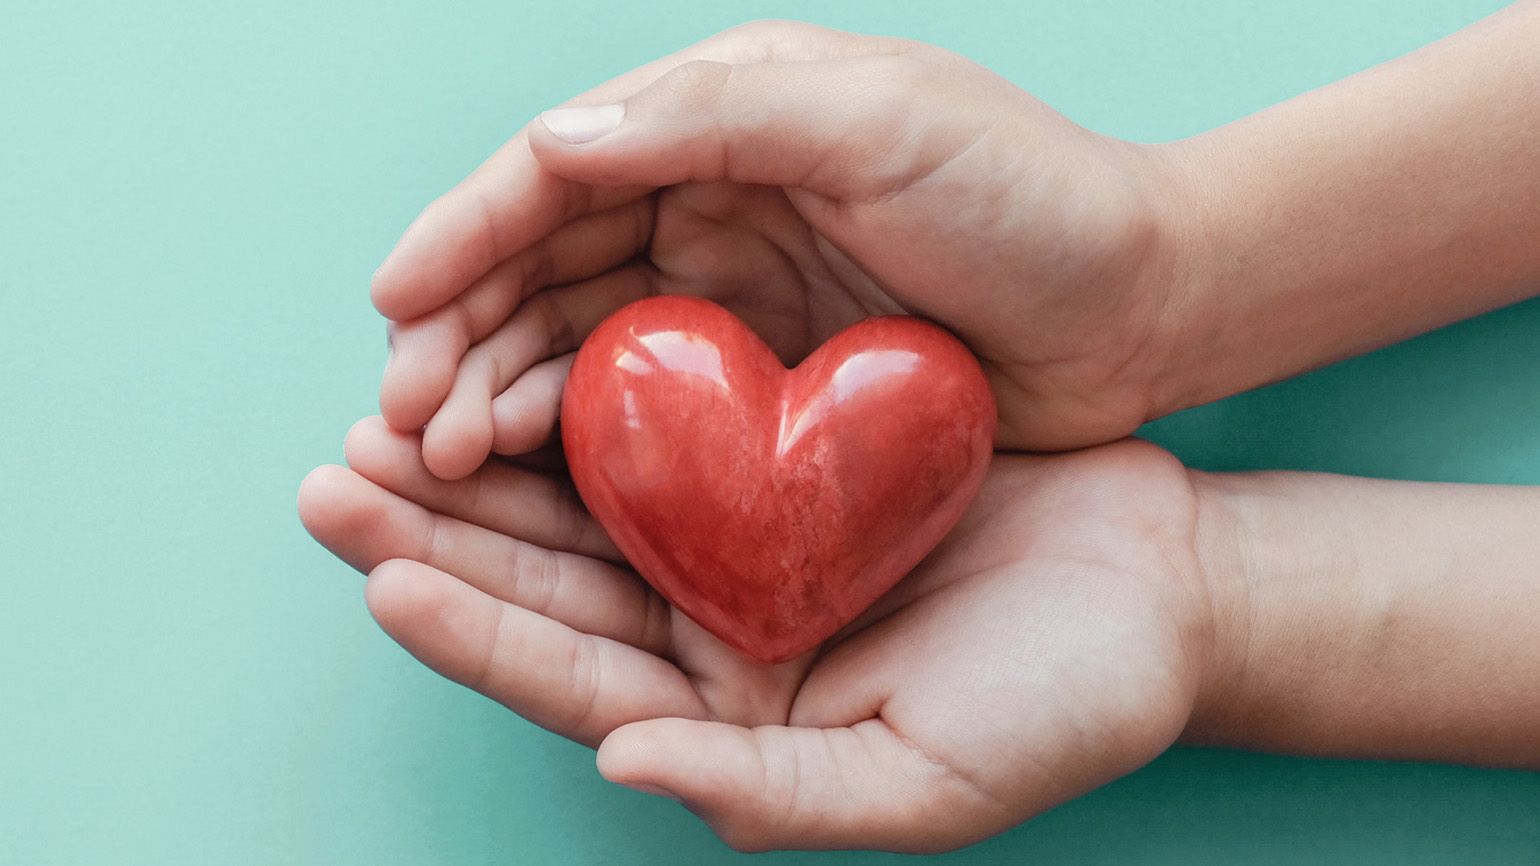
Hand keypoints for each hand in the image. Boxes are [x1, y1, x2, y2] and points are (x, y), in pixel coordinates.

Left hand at [299, 421, 1215, 851]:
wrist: (1163, 586)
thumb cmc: (1066, 701)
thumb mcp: (924, 781)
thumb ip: (773, 789)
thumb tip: (625, 760)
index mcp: (733, 719)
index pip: (573, 680)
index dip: (473, 633)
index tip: (382, 572)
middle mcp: (717, 636)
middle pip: (548, 586)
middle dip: (435, 534)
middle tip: (335, 476)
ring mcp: (746, 547)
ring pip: (586, 504)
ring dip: (486, 463)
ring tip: (386, 416)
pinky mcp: (784, 466)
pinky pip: (668, 431)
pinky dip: (591, 401)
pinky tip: (525, 361)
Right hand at [370, 20, 1188, 478]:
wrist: (1146, 305)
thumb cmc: (1034, 198)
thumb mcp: (883, 120)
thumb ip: (720, 114)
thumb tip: (551, 142)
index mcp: (727, 116)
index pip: (560, 170)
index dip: (465, 232)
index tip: (393, 302)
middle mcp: (712, 198)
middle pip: (546, 264)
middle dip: (460, 333)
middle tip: (400, 419)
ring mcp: (736, 295)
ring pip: (578, 341)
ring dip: (498, 393)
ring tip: (439, 455)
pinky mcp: (765, 383)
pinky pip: (644, 409)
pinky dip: (577, 437)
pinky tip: (529, 472)